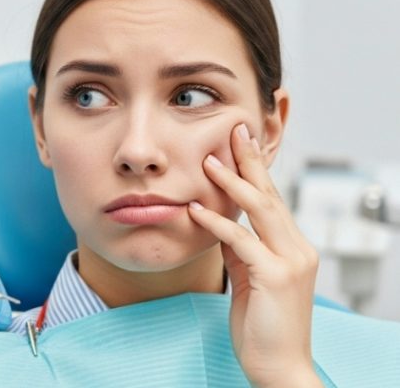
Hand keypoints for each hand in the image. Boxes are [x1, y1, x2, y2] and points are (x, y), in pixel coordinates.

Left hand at [187, 123, 321, 387]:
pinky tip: (195, 209)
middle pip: (270, 195)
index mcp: (293, 247)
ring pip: (261, 211)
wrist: (278, 367)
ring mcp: (289, 262)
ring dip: (232, 183)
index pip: (272, 199)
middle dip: (250, 160)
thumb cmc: (262, 326)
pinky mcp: (275, 278)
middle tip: (234, 129)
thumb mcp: (249, 278)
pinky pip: (241, 242)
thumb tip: (222, 224)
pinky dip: (217, 222)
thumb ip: (241, 250)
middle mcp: (298, 249)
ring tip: (209, 159)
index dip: (255, 169)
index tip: (239, 141)